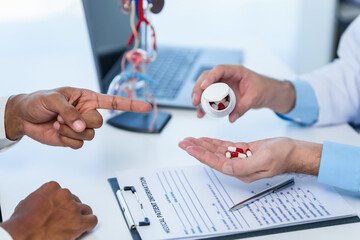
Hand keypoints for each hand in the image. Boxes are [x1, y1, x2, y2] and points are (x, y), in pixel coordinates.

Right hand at [0, 181, 96, 239]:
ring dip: (80, 216)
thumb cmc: (21, 223)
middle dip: (71, 209)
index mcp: (52, 188)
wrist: (23, 235)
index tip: (60, 209)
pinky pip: (92, 220)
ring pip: (85, 209)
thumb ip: (38, 199)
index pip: (64, 192)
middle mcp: (65, 195)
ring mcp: (73, 208)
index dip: (62, 203)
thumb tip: (38, 204)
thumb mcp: (25, 204)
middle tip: (65, 219)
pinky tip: (85, 227)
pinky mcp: (78, 221)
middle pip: (75, 200)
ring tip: (75, 223)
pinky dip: (89, 223)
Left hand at [4, 87, 151, 148]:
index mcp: (86, 98)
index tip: (146, 106)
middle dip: (82, 121)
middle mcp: (87, 112)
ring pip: (90, 135)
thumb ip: (69, 112)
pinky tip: (56, 132)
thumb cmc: (38, 101)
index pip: (113, 102)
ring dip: (70, 131)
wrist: (23, 117)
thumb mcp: (53, 99)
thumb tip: (81, 127)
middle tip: (63, 117)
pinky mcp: (73, 140)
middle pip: (99, 122)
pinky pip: (78, 145)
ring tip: (56, 123)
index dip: (130, 105)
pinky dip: (66, 140)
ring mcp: (80, 127)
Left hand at [179, 137, 321, 181]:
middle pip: (212, 157)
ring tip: (190, 140)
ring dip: (203, 145)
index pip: (215, 163)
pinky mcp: (243, 150)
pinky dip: (214, 143)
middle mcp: (237, 166)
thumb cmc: (283, 156)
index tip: (189, 148)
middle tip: (183, 142)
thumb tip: (225, 168)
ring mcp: (240, 158)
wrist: (294, 151)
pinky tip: (205, 140)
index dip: (201, 155)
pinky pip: (225, 147)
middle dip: (197, 149)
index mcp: (241, 171)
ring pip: (216, 151)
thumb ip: (244, 166)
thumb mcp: (264, 160)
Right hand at [192, 65, 295, 122]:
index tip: (203, 87)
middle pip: (207, 77)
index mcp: (236, 71)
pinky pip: (210, 97)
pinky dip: (204, 105)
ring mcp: (223, 84)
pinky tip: (201, 114)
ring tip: (197, 110)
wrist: (268, 93)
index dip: (209, 77)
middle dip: (199, 89)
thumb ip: (243, 107)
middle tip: (195, 101)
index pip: (219, 70)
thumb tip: (231, 118)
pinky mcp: (222, 93)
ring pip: (205, 87)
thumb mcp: (255, 98)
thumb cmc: (264, 89)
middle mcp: (227, 76)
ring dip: (199, 97)